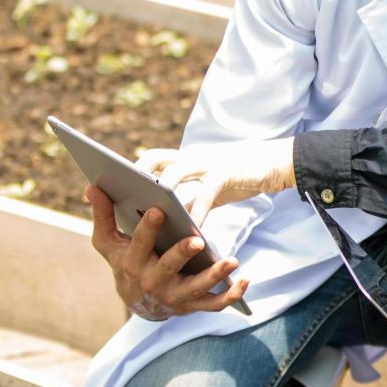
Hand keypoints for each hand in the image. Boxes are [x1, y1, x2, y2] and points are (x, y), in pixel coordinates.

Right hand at [86, 185, 250, 317]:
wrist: (137, 302)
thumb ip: (103, 214)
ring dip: (215, 277)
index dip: (148, 228)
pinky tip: (246, 279)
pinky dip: (232, 295)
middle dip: (181, 254)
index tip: (158, 209)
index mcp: (133, 263)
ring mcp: (175, 297)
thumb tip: (91, 186)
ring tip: (232, 261)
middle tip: (196, 240)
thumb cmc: (124, 262)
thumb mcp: (108, 242)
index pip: (139, 244)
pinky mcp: (193, 306)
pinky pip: (215, 304)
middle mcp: (153, 282)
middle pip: (168, 268)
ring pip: (196, 288)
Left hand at [136, 139, 295, 227]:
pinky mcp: (227, 172)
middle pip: (156, 159)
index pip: (151, 158)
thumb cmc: (237, 177)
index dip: (131, 169)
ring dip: (162, 191)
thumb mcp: (207, 186)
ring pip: (177, 171)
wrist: (274, 163)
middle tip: (124, 198)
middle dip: (138, 176)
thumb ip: (187, 198)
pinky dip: (198, 210)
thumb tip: (163, 220)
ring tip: (150, 213)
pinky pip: (207, 191)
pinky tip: (192, 228)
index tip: (111, 184)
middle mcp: (193, 157)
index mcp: (186, 159)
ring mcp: (209, 162)